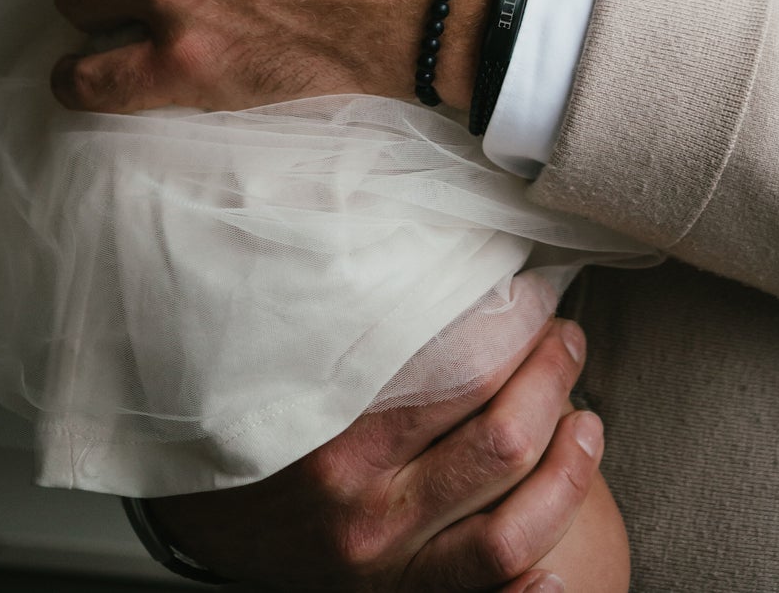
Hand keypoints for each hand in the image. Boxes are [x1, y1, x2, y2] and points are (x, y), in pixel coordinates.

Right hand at [151, 317, 601, 591]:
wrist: (193, 507)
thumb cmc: (249, 401)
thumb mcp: (287, 337)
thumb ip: (358, 297)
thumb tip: (433, 223)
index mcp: (336, 428)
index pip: (463, 367)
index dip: (520, 320)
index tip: (535, 288)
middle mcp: (361, 504)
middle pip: (501, 438)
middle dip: (552, 375)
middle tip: (565, 335)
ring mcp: (382, 562)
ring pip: (512, 522)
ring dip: (569, 464)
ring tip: (585, 417)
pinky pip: (485, 592)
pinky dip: (536, 580)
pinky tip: (567, 553)